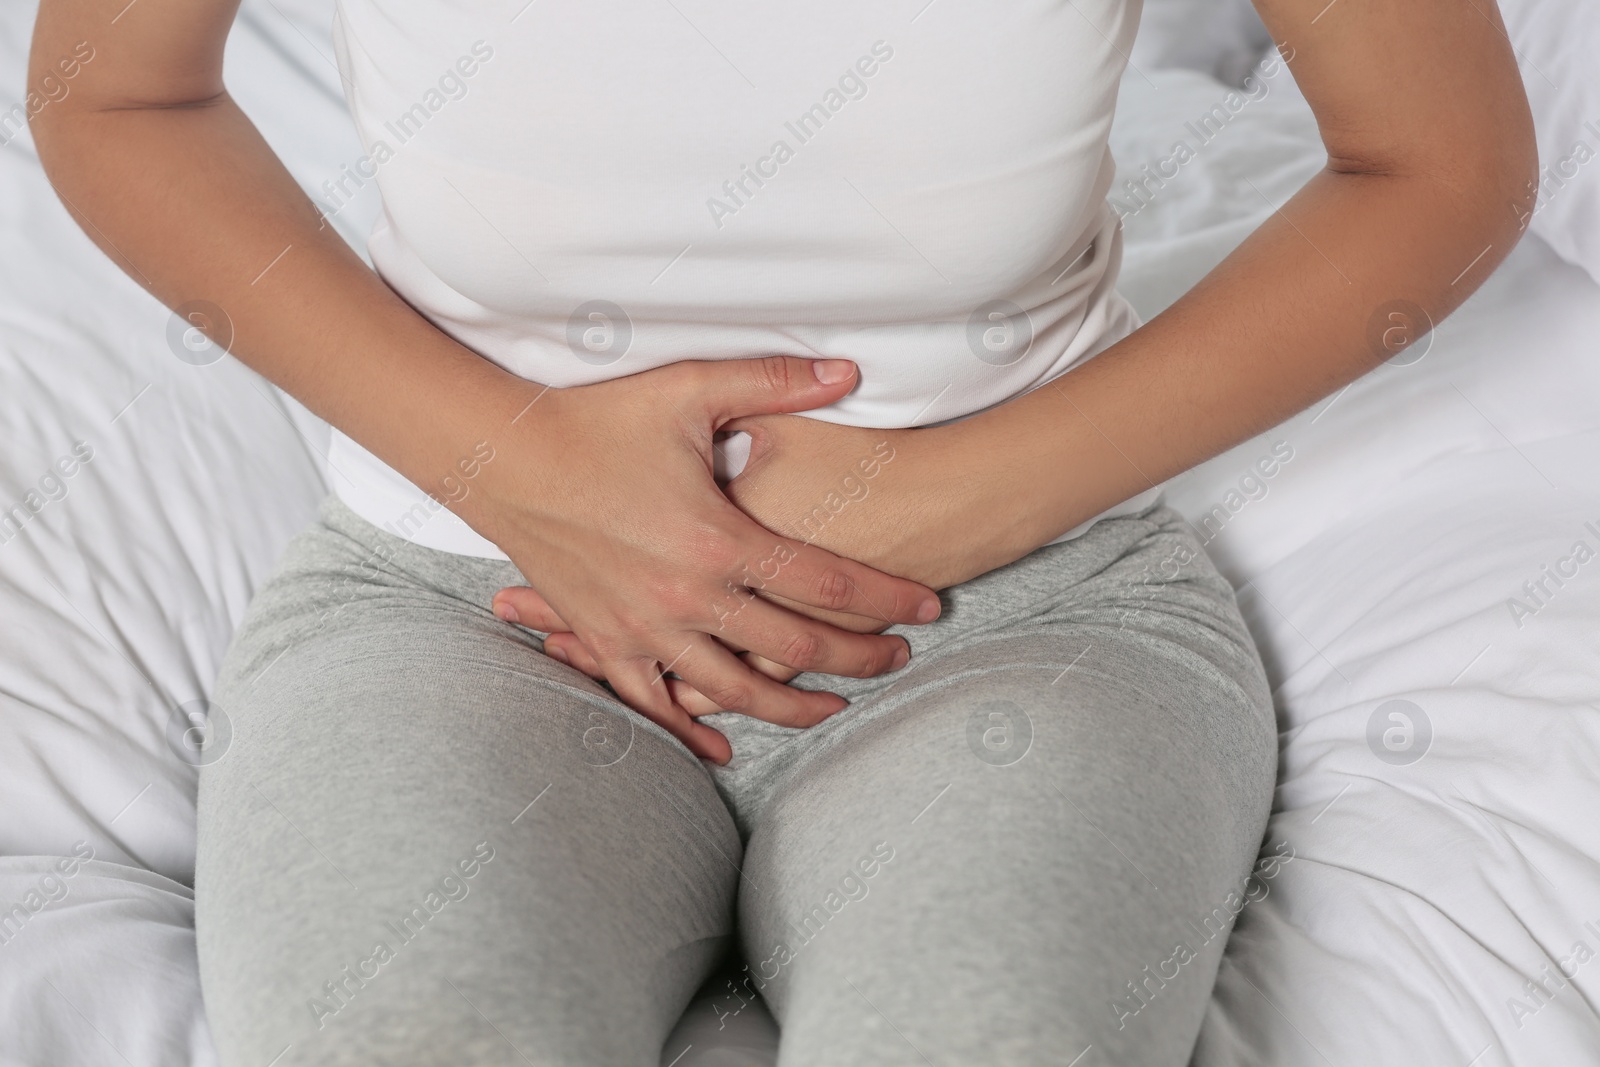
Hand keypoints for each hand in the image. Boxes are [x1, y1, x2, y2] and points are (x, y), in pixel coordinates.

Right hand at [496, 410, 1026, 716]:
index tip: (928, 608)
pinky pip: (653, 704)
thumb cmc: (597, 420)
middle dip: (859, 658)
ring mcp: (642, 629)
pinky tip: (723, 745)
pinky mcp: (605, 642)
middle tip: (898, 659)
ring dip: (792, 707)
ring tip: (834, 708)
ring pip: (734, 692)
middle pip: (796, 648)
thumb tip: (851, 370)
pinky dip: (689, 730)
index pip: (827, 582)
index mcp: (717, 540)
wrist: (503, 456)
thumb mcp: (689, 390)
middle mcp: (686, 597)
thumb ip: (775, 383)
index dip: (887, 599)